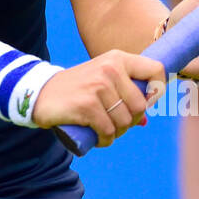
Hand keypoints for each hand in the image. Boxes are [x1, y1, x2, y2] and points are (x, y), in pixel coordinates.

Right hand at [31, 49, 166, 148]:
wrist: (41, 93)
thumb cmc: (77, 89)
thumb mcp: (101, 80)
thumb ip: (125, 94)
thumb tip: (146, 121)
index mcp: (117, 59)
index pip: (156, 70)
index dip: (156, 91)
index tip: (145, 103)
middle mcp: (110, 68)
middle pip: (141, 105)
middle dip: (132, 121)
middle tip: (116, 122)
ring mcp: (98, 86)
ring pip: (126, 121)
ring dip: (117, 132)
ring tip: (104, 128)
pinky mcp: (87, 105)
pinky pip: (109, 131)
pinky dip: (105, 139)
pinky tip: (97, 136)